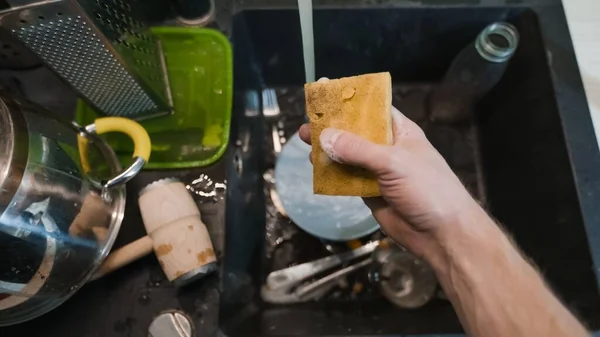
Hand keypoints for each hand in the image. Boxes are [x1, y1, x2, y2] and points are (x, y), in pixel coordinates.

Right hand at [299, 106, 480, 258]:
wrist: (442, 233)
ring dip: (328, 152)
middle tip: (307, 126)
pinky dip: (332, 175)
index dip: (349, 102)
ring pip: (348, 157)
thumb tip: (325, 138)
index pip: (372, 109)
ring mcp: (378, 171)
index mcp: (400, 131)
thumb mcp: (393, 162)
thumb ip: (358, 150)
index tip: (325, 95)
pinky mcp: (370, 192)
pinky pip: (347, 179)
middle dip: (332, 129)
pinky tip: (316, 169)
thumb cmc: (428, 189)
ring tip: (305, 145)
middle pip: (355, 133)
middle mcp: (388, 148)